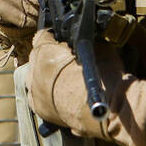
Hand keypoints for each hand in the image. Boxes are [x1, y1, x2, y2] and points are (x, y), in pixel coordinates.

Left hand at [26, 30, 145, 145]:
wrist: (111, 110)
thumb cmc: (107, 79)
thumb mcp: (98, 47)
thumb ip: (82, 40)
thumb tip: (83, 37)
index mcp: (45, 53)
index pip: (42, 35)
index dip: (54, 36)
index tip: (62, 39)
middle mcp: (35, 73)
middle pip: (36, 57)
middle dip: (48, 56)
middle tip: (65, 58)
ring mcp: (36, 93)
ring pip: (34, 77)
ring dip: (44, 75)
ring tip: (62, 77)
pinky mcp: (41, 110)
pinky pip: (38, 96)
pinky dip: (46, 93)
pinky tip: (60, 93)